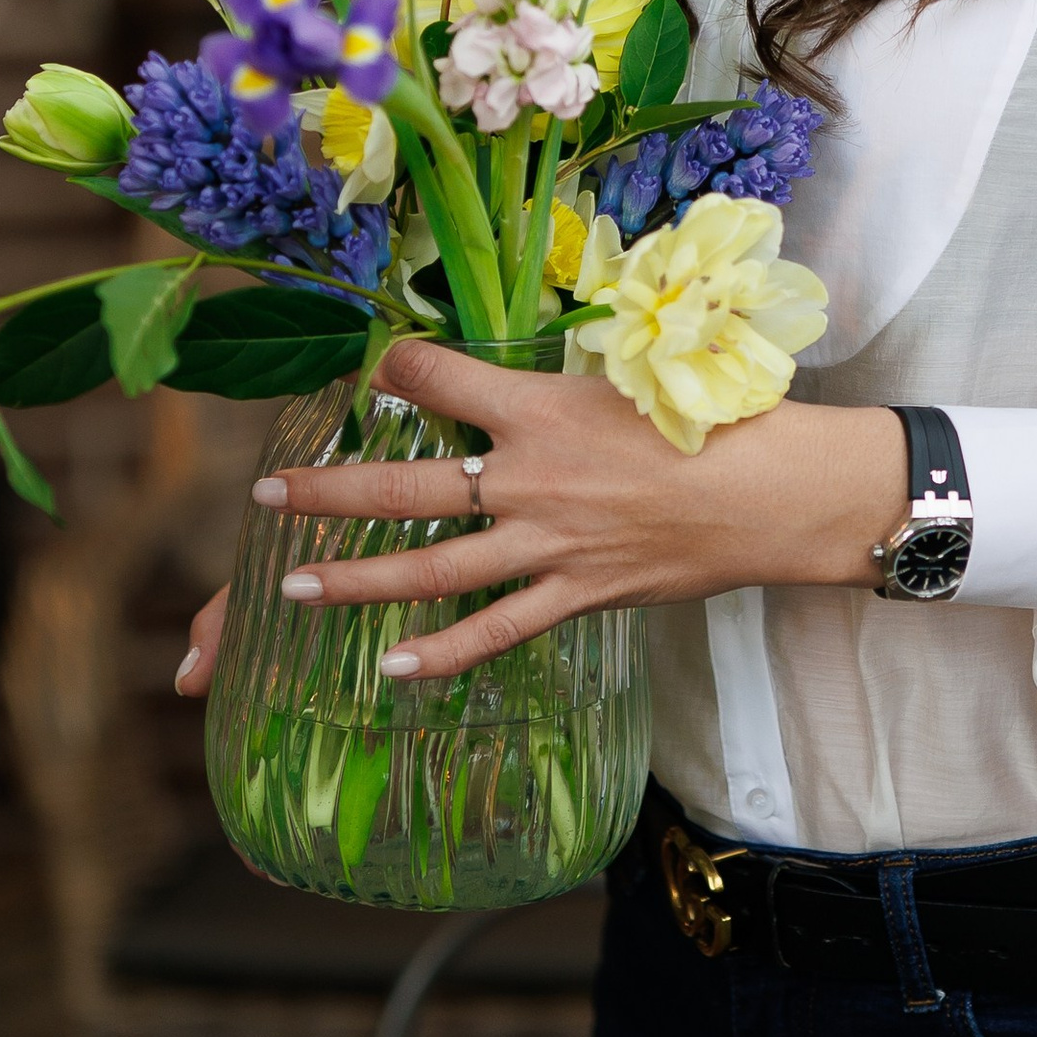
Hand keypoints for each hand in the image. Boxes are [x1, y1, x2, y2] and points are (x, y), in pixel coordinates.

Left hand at [171, 337, 903, 693]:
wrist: (774, 491)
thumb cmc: (714, 419)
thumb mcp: (629, 377)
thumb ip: (555, 388)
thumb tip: (509, 384)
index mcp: (543, 408)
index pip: (442, 381)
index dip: (399, 370)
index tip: (375, 368)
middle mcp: (532, 478)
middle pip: (407, 488)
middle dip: (328, 491)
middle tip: (262, 495)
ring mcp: (551, 544)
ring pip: (433, 569)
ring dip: (357, 580)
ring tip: (292, 585)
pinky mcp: (580, 593)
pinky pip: (496, 632)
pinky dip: (441, 654)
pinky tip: (390, 668)